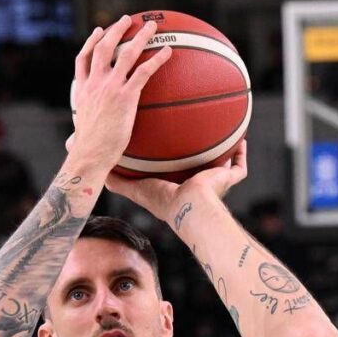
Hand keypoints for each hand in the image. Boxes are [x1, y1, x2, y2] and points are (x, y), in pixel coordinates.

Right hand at [69, 16, 172, 170]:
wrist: (90, 155)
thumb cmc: (85, 151)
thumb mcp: (77, 135)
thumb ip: (76, 133)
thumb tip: (70, 143)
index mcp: (82, 90)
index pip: (83, 59)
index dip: (91, 42)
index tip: (99, 32)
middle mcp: (94, 84)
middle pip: (103, 48)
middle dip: (115, 30)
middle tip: (127, 20)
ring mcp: (110, 88)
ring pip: (125, 53)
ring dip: (140, 36)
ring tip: (151, 26)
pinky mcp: (125, 96)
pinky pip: (144, 71)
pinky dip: (157, 59)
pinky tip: (168, 51)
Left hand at [105, 140, 247, 224]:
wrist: (190, 207)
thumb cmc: (163, 201)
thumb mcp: (135, 187)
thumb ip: (118, 179)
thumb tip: (96, 168)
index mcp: (176, 187)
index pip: (174, 171)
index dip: (170, 158)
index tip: (166, 142)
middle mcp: (196, 185)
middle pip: (198, 166)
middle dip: (197, 152)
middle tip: (194, 131)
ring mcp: (215, 183)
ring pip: (222, 163)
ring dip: (222, 149)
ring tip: (222, 129)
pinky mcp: (228, 180)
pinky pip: (239, 165)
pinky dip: (241, 153)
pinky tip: (241, 136)